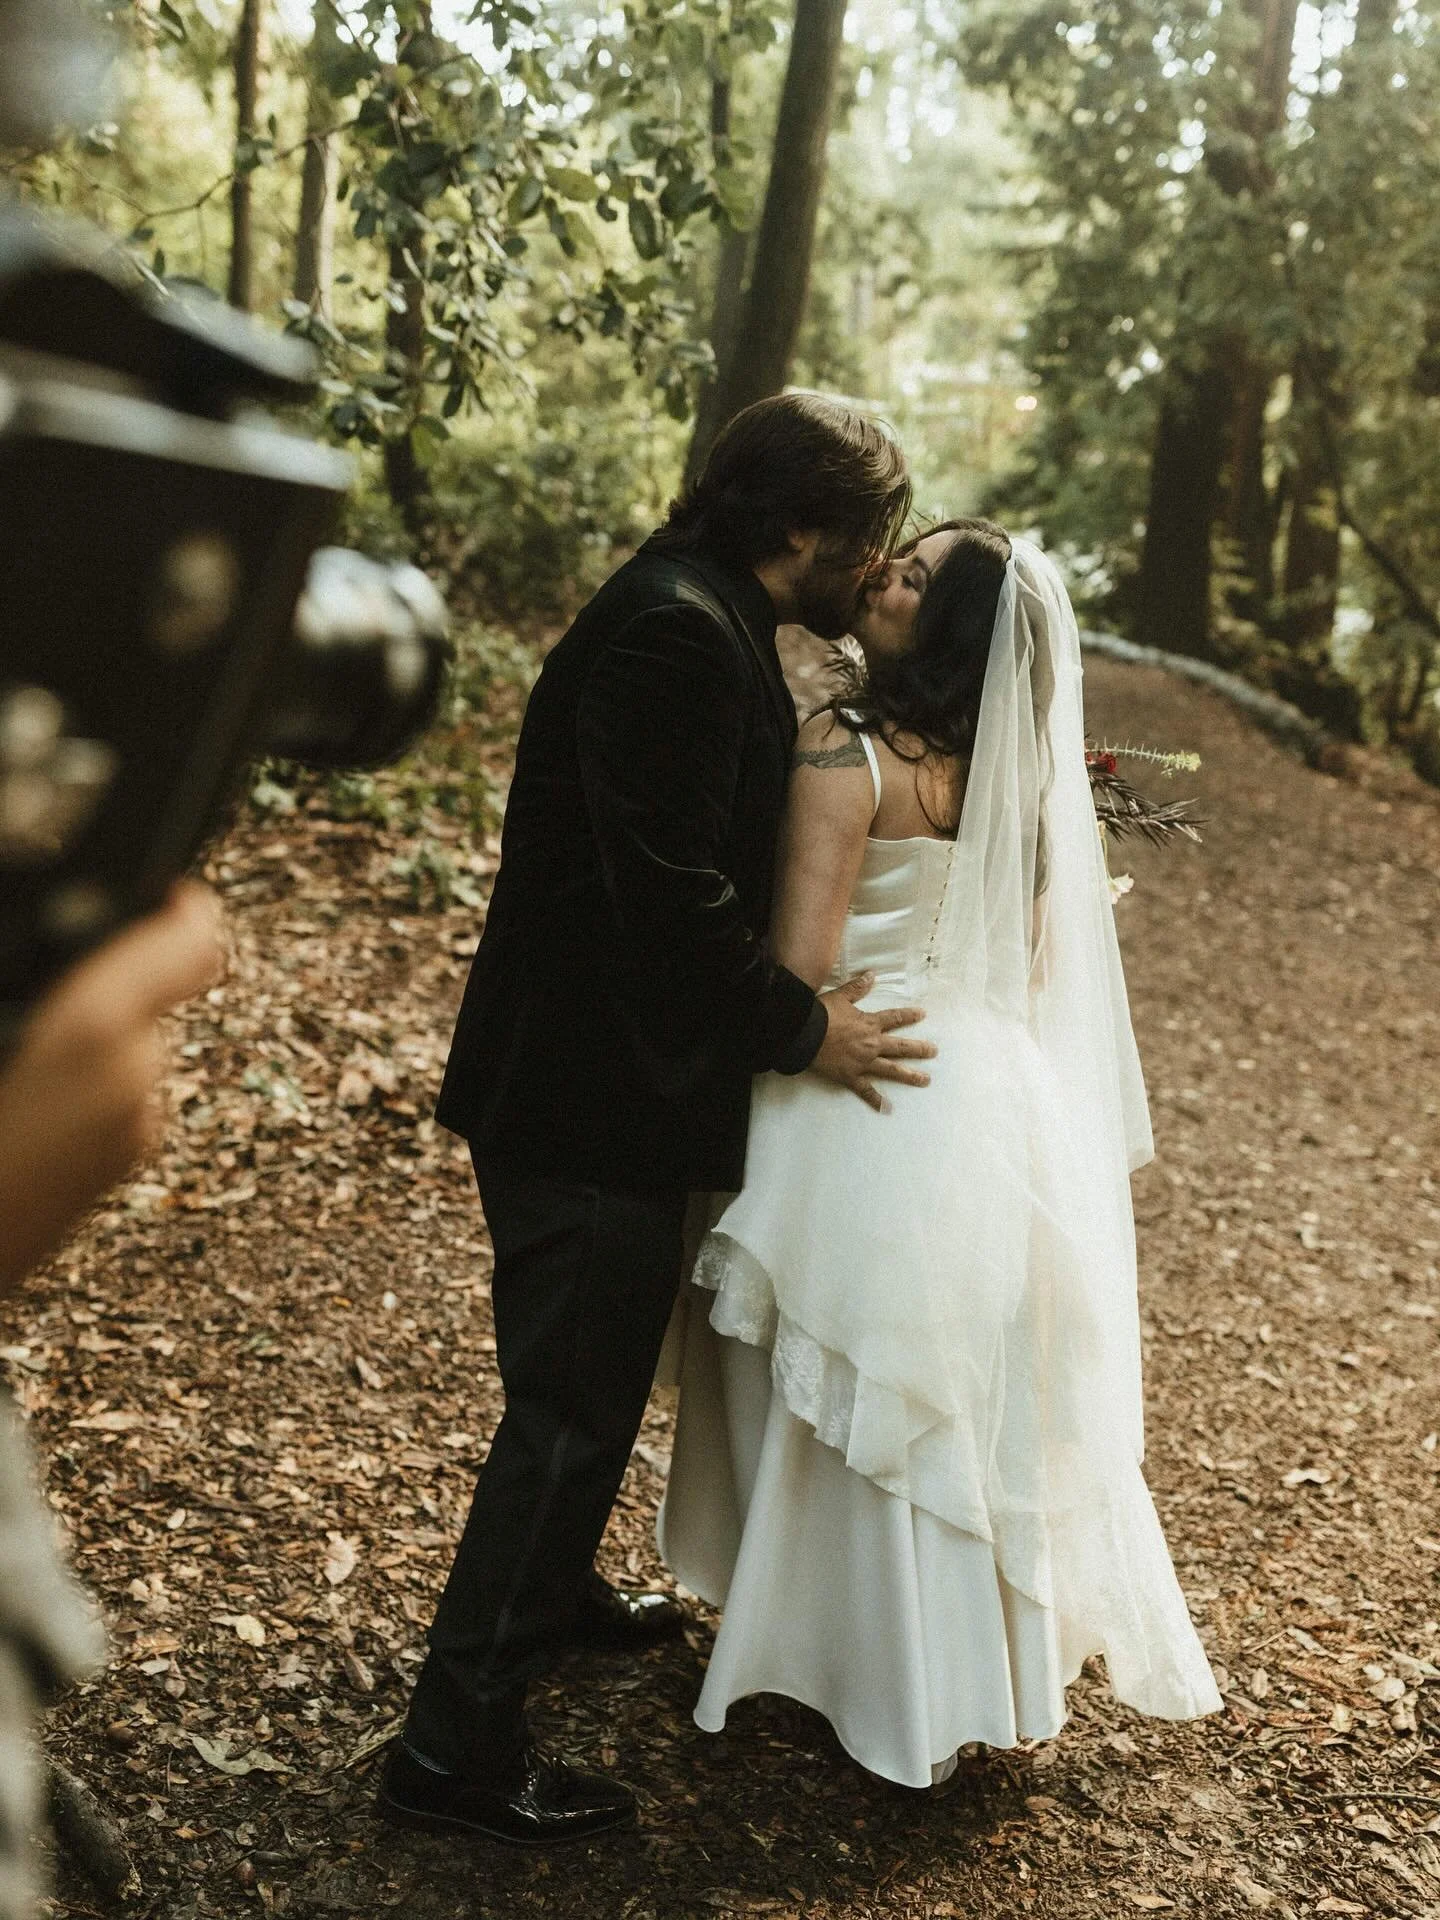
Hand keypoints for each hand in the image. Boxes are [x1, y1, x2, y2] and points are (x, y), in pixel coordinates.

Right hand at [0, 883, 223, 1294]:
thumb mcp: (2, 1020)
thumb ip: (42, 982)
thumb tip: (50, 968)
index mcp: (98, 1033)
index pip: (189, 942)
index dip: (182, 910)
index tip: (168, 894)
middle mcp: (134, 1083)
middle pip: (144, 1001)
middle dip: (94, 989)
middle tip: (34, 994)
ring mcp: (129, 1137)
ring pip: (125, 1053)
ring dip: (78, 1043)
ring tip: (15, 1066)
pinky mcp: (112, 1177)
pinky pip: (106, 1102)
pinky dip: (70, 1089)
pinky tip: (16, 1106)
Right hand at [810, 972, 934, 1113]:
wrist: (804, 1034)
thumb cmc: (821, 1014)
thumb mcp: (840, 996)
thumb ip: (857, 987)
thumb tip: (871, 975)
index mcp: (870, 1024)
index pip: (895, 1018)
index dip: (910, 1015)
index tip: (923, 1014)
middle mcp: (872, 1044)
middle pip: (901, 1047)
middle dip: (919, 1049)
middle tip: (934, 1051)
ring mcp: (863, 1062)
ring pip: (892, 1070)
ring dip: (910, 1075)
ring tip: (925, 1080)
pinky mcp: (851, 1076)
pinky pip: (866, 1090)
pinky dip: (875, 1100)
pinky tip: (886, 1109)